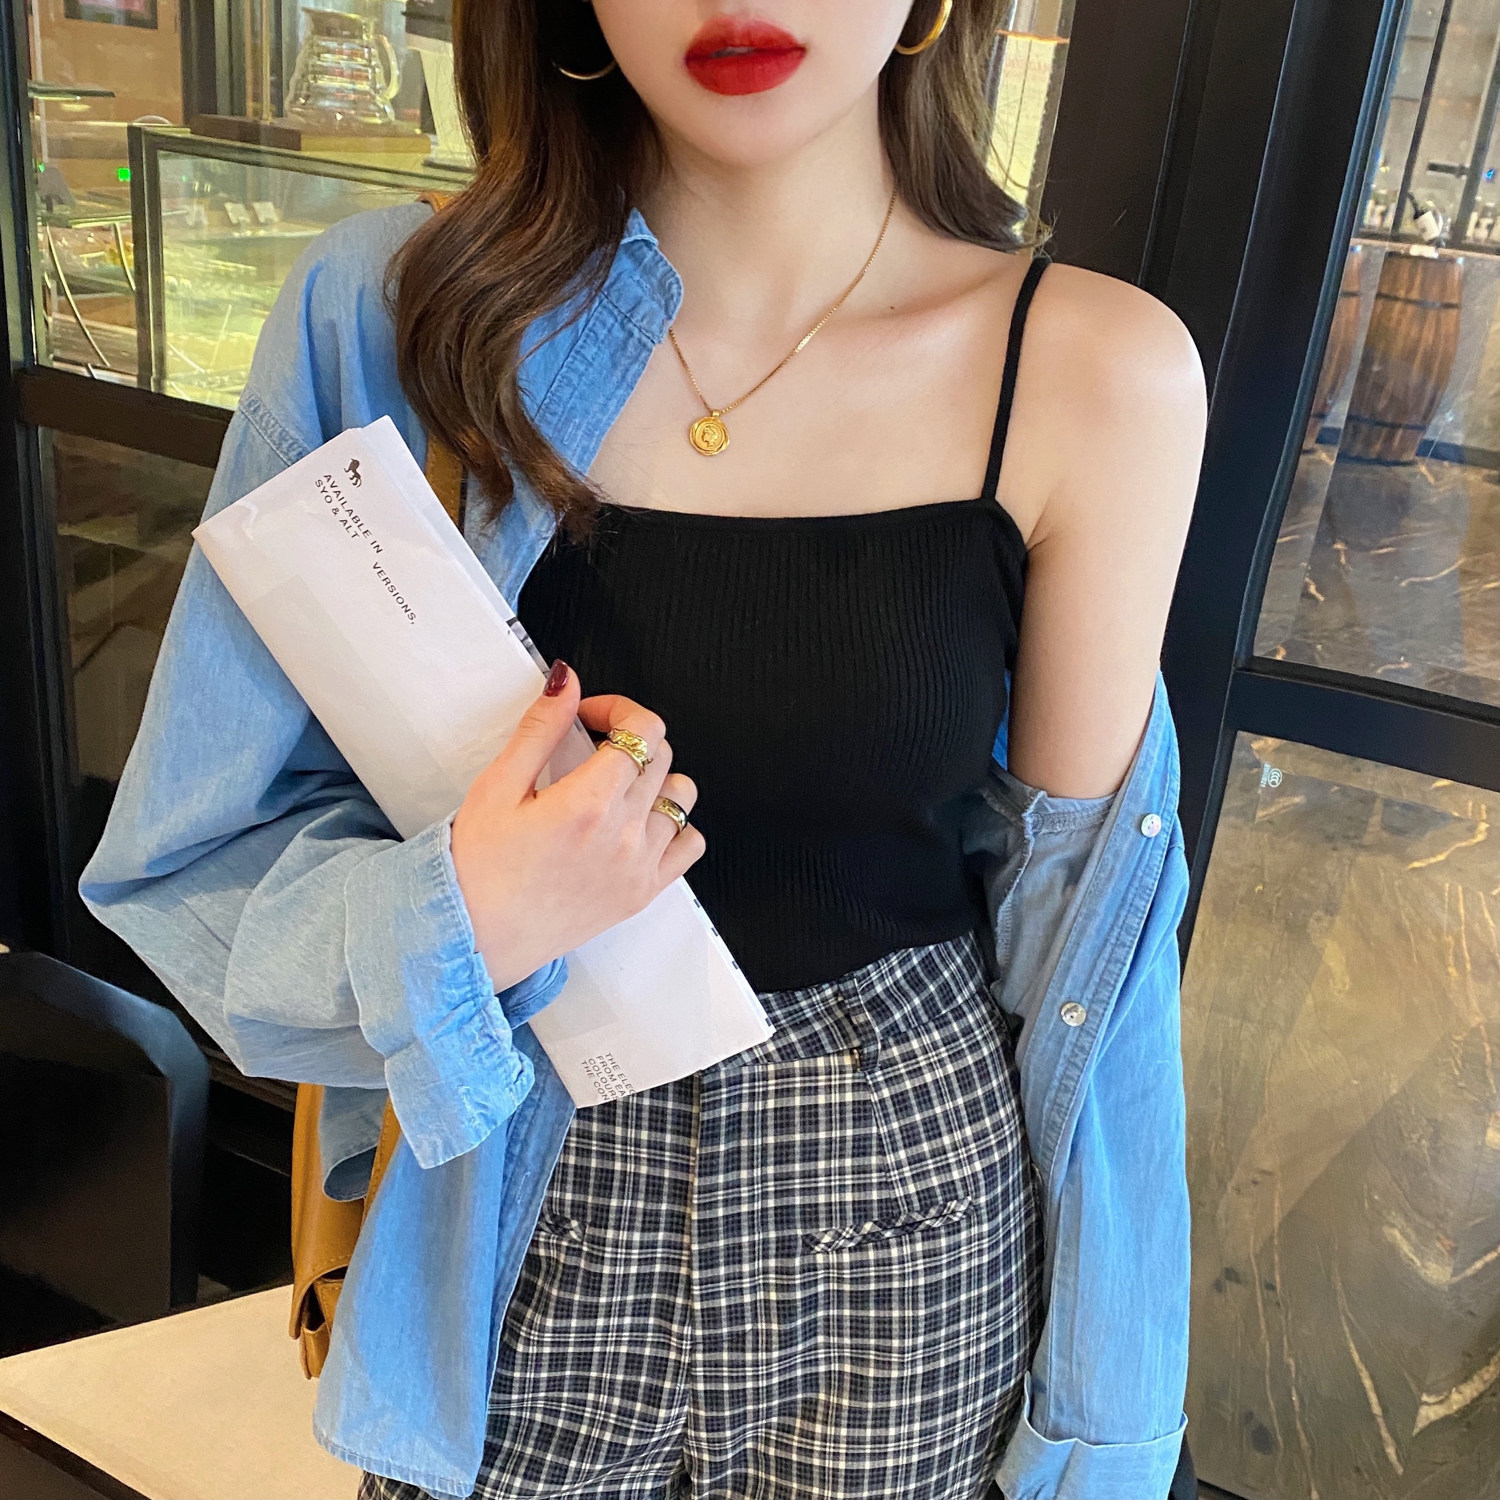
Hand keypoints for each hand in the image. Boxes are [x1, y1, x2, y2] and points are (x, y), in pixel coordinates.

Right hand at [449, 660, 704, 992]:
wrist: (475, 936)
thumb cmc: (478, 869)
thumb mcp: (497, 786)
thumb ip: (540, 729)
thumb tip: (566, 683)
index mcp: (588, 803)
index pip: (643, 730)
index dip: (620, 709)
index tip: (594, 716)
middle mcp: (623, 835)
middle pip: (662, 756)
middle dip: (630, 740)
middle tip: (593, 749)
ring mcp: (640, 866)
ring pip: (682, 796)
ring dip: (655, 779)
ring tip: (616, 787)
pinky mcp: (644, 893)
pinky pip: (691, 844)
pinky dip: (675, 825)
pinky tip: (639, 824)